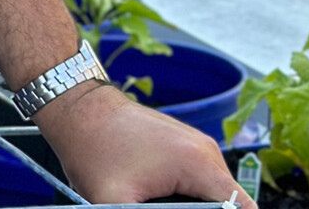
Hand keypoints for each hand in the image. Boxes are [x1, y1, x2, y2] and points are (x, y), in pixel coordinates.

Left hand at [33, 81, 257, 207]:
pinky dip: (192, 200)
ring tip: (162, 206)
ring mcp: (197, 146)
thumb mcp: (115, 202)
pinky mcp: (185, 147)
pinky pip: (203, 183)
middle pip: (232, 204)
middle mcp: (205, 151)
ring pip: (218, 195)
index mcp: (198, 163)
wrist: (77, 108)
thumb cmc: (92, 150)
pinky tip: (167, 204)